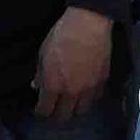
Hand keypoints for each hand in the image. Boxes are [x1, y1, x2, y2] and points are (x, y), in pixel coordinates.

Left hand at [32, 7, 112, 121]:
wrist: (89, 23)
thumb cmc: (61, 35)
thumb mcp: (43, 53)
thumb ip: (40, 73)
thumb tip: (37, 86)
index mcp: (53, 85)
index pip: (45, 111)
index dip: (40, 112)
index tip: (40, 108)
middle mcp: (70, 92)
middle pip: (63, 116)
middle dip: (56, 115)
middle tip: (54, 109)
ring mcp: (88, 88)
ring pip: (81, 110)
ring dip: (74, 108)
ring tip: (71, 102)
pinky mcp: (102, 81)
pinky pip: (95, 97)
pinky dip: (89, 97)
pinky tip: (85, 90)